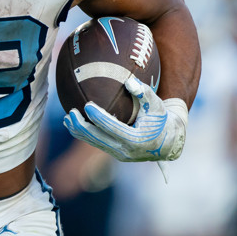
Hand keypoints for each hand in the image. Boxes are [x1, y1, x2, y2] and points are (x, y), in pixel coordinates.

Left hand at [63, 76, 187, 161]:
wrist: (168, 141)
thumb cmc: (161, 118)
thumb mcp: (157, 104)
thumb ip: (144, 92)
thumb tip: (129, 81)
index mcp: (137, 139)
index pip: (113, 128)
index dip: (98, 117)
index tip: (86, 104)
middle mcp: (127, 150)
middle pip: (99, 138)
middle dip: (82, 126)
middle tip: (71, 112)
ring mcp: (120, 154)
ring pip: (95, 143)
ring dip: (79, 131)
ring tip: (67, 118)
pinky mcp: (115, 153)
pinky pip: (97, 143)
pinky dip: (85, 135)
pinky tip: (74, 124)